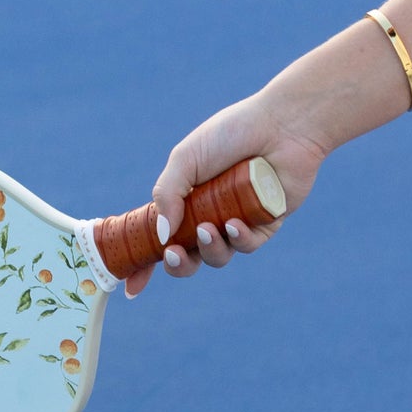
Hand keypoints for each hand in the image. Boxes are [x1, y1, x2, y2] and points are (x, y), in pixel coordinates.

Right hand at [123, 90, 326, 297]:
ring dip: (209, 248)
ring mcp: (236, 221)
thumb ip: (167, 194)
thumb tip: (162, 235)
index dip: (144, 262)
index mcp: (184, 199)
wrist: (281, 126)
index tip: (130, 285)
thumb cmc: (231, 134)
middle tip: (174, 254)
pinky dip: (238, 239)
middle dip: (178, 264)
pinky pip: (247, 245)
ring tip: (208, 229)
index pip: (160, 237)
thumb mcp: (186, 158)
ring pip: (218, 255)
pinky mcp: (265, 225)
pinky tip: (235, 224)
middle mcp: (208, 214)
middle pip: (188, 256)